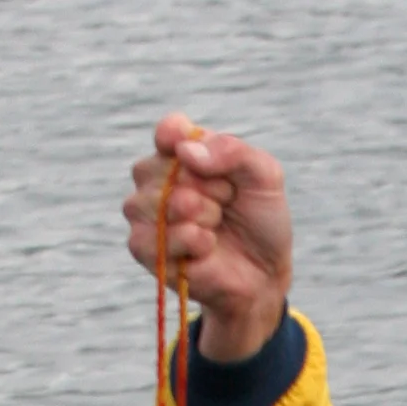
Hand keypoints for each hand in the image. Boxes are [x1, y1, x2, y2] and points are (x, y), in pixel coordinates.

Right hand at [124, 117, 293, 365]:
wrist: (264, 274)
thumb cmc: (260, 221)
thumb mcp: (264, 175)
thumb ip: (232, 150)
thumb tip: (185, 152)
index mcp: (180, 150)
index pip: (169, 131)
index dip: (193, 148)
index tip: (222, 170)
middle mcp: (155, 176)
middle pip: (172, 168)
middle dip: (213, 189)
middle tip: (226, 205)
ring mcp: (144, 211)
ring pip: (165, 202)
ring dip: (204, 216)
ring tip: (216, 226)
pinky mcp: (142, 246)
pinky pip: (160, 237)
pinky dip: (194, 243)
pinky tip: (206, 247)